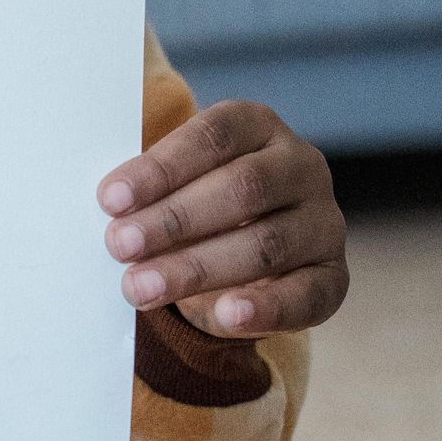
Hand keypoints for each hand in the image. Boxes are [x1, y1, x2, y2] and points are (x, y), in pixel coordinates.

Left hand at [98, 101, 347, 341]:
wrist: (243, 255)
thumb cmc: (195, 204)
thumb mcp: (175, 183)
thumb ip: (147, 188)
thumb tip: (108, 206)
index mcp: (258, 126)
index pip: (213, 136)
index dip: (161, 167)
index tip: (111, 199)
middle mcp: (301, 166)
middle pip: (242, 188)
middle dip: (174, 219)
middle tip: (119, 245)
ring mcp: (324, 221)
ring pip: (266, 244)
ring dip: (198, 268)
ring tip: (141, 288)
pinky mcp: (333, 276)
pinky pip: (306, 294)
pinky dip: (266, 308)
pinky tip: (226, 315)